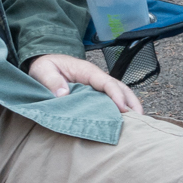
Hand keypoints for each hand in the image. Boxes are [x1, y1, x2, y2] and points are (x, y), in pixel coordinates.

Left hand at [28, 54, 143, 114]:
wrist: (43, 61)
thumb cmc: (45, 65)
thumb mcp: (43, 71)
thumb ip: (52, 81)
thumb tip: (64, 94)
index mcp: (85, 71)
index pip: (106, 82)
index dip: (115, 95)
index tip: (122, 109)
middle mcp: (95, 77)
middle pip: (119, 86)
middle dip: (131, 101)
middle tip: (139, 119)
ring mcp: (96, 84)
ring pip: (119, 92)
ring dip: (130, 104)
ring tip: (138, 121)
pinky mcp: (94, 92)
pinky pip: (110, 98)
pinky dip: (121, 107)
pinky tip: (125, 120)